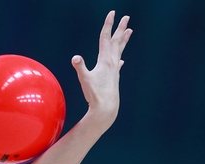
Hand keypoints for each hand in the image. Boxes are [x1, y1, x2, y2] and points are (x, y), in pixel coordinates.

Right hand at [71, 11, 132, 126]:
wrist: (106, 109)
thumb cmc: (95, 95)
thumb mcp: (85, 80)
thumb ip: (80, 67)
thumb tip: (75, 57)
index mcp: (105, 60)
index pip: (106, 38)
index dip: (108, 24)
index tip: (113, 13)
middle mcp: (112, 62)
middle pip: (117, 41)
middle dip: (120, 28)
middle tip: (126, 17)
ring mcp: (114, 70)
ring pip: (119, 50)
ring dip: (124, 40)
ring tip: (129, 31)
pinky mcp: (114, 78)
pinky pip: (118, 64)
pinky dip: (119, 59)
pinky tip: (121, 60)